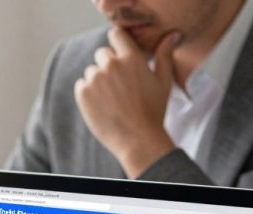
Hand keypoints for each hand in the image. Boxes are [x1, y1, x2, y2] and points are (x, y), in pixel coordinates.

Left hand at [74, 28, 179, 177]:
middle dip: (109, 65)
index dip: (118, 43)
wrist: (137, 140)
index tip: (120, 55)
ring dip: (98, 80)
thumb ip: (164, 55)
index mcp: (131, 58)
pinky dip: (88, 93)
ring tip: (113, 100)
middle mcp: (111, 64)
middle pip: (102, 54)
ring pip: (91, 71)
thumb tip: (171, 36)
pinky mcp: (83, 93)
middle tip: (120, 87)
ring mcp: (95, 78)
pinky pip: (81, 85)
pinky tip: (103, 106)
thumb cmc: (153, 111)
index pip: (116, 34)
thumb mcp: (163, 82)